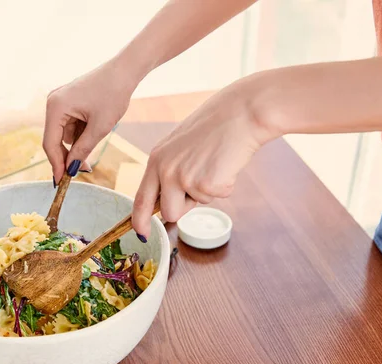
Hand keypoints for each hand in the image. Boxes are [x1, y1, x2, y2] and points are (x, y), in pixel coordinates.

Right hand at [43, 59, 140, 181]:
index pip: (50, 143)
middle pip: (55, 139)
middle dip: (70, 154)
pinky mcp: (68, 101)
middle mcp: (53, 103)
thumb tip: (71, 169)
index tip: (62, 181)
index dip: (56, 164)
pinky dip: (82, 131)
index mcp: (56, 107)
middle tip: (86, 169)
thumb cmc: (113, 94)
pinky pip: (71, 125)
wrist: (125, 70)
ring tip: (100, 133)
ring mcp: (59, 101)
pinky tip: (97, 125)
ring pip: (65, 134)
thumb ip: (83, 150)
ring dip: (79, 142)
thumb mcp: (99, 127)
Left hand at [132, 79, 278, 237]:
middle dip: (185, 207)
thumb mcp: (180, 147)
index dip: (140, 219)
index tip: (141, 233)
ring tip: (215, 164)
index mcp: (156, 159)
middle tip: (201, 180)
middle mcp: (165, 170)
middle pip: (169, 212)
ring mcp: (185, 178)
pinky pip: (217, 197)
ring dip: (207, 192)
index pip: (141, 198)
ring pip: (196, 206)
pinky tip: (227, 163)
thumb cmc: (215, 127)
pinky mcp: (206, 184)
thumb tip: (168, 199)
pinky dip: (226, 185)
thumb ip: (170, 170)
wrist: (241, 113)